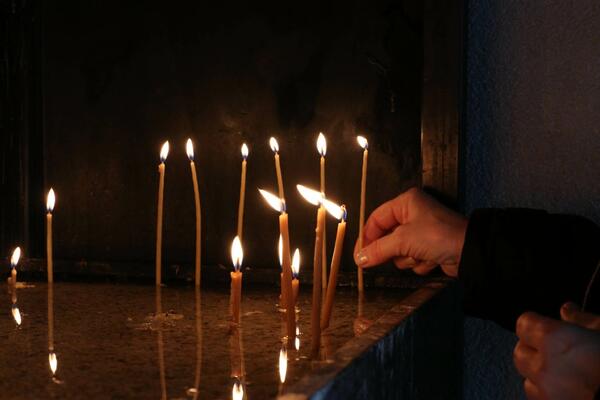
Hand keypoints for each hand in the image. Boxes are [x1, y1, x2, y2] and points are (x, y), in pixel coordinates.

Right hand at [353, 187, 467, 276]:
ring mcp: (421, 233)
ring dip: (409, 258)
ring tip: (422, 255)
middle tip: (392, 256)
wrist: (470, 252)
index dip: (366, 238)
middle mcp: (412, 214)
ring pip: (399, 252)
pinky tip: (433, 260)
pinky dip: (420, 263)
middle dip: (393, 250)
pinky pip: (413, 259)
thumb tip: (359, 259)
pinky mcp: (429, 248)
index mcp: (405, 202)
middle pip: (386, 237)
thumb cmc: (437, 236)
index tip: (359, 256)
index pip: (376, 219)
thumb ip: (378, 249)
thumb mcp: (403, 240)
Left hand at [514, 307, 599, 398]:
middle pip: (520, 353)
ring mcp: (547, 395)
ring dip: (540, 377)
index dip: (535, 324)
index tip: (545, 326)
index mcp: (555, 340)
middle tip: (556, 352)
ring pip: (529, 381)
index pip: (524, 324)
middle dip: (533, 351)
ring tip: (565, 376)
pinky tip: (570, 392)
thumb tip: (566, 309)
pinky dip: (550, 396)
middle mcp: (544, 367)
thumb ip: (583, 320)